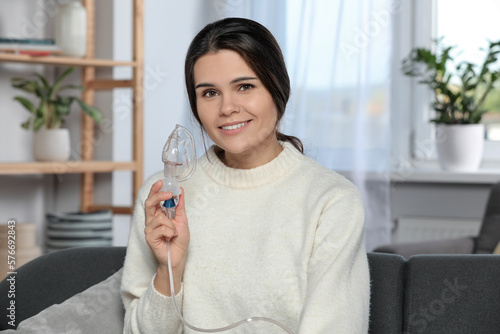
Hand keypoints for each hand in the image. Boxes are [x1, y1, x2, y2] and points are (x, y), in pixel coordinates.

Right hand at [144, 180, 189, 294]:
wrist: (179, 256)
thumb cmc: (179, 240)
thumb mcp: (182, 219)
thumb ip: (179, 205)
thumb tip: (180, 191)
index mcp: (157, 214)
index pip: (153, 199)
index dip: (155, 189)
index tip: (161, 182)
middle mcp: (151, 221)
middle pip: (149, 203)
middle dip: (158, 196)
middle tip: (169, 194)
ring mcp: (149, 229)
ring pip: (159, 217)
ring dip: (171, 224)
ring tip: (174, 232)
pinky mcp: (149, 238)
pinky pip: (161, 228)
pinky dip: (170, 232)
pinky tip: (170, 237)